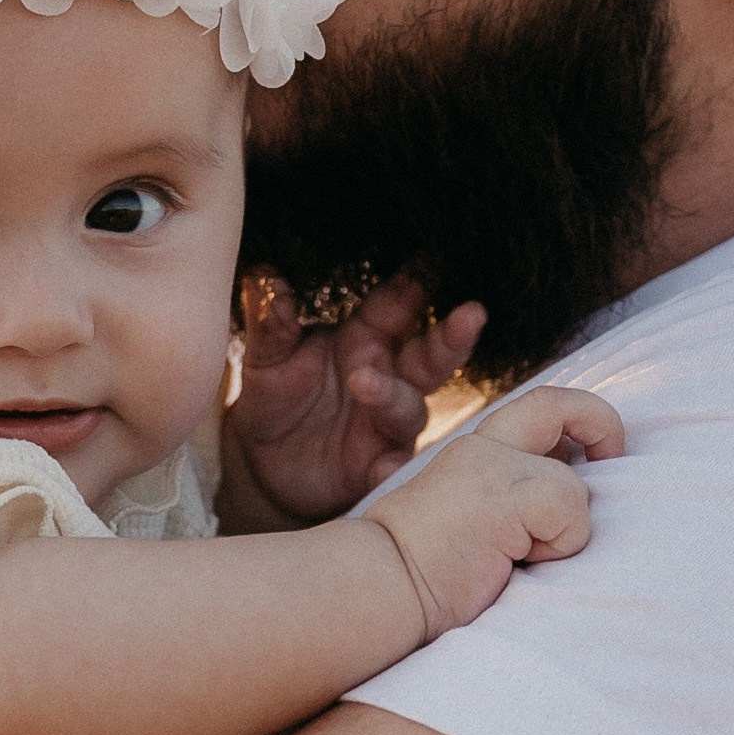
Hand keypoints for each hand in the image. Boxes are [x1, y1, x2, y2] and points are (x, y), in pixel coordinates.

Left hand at [220, 271, 486, 530]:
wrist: (262, 464)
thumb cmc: (277, 396)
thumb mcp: (266, 357)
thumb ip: (271, 322)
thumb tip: (264, 279)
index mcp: (366, 339)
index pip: (395, 307)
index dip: (410, 288)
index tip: (427, 264)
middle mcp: (390, 378)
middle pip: (431, 356)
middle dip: (451, 337)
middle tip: (471, 314)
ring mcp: (388, 425)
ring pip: (407, 409)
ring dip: (391, 396)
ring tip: (364, 382)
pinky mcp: (377, 468)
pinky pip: (392, 469)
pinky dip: (392, 470)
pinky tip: (386, 470)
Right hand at [366, 386, 624, 637]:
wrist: (374, 589)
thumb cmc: (418, 576)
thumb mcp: (467, 522)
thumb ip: (507, 501)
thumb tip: (567, 500)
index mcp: (473, 454)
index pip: (535, 413)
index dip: (576, 423)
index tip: (591, 462)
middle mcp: (482, 447)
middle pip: (554, 402)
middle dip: (603, 423)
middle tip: (612, 459)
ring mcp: (491, 466)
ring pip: (573, 482)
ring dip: (565, 529)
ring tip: (523, 559)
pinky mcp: (504, 495)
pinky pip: (569, 508)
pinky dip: (559, 544)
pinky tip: (515, 564)